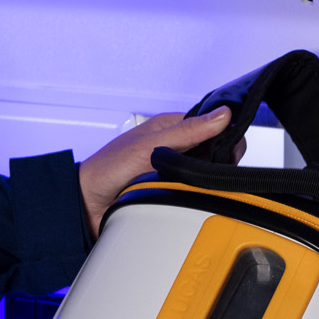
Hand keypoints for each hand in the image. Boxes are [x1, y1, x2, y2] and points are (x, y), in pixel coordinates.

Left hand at [77, 109, 235, 234]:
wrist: (87, 204)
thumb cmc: (107, 168)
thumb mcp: (149, 146)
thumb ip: (186, 131)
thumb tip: (222, 114)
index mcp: (170, 128)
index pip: (212, 126)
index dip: (227, 137)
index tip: (231, 152)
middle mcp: (175, 148)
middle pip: (213, 153)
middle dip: (219, 162)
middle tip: (215, 174)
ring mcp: (174, 171)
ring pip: (207, 176)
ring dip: (207, 182)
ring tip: (201, 187)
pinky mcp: (171, 193)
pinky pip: (195, 196)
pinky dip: (198, 198)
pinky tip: (195, 201)